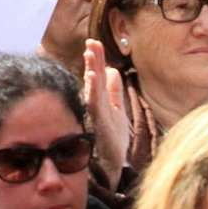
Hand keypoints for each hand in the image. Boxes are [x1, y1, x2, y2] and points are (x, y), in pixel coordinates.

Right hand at [82, 39, 128, 183]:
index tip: (94, 42)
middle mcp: (96, 105)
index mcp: (100, 100)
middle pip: (93, 78)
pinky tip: (91, 77)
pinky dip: (93, 90)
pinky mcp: (99, 124)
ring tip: (89, 53)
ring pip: (92, 88)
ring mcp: (96, 114)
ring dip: (90, 70)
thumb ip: (114, 92)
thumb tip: (112, 70)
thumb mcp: (117, 111)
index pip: (98, 75)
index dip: (97, 59)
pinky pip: (95, 104)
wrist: (113, 166)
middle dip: (92, 60)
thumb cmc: (113, 141)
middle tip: (90, 42)